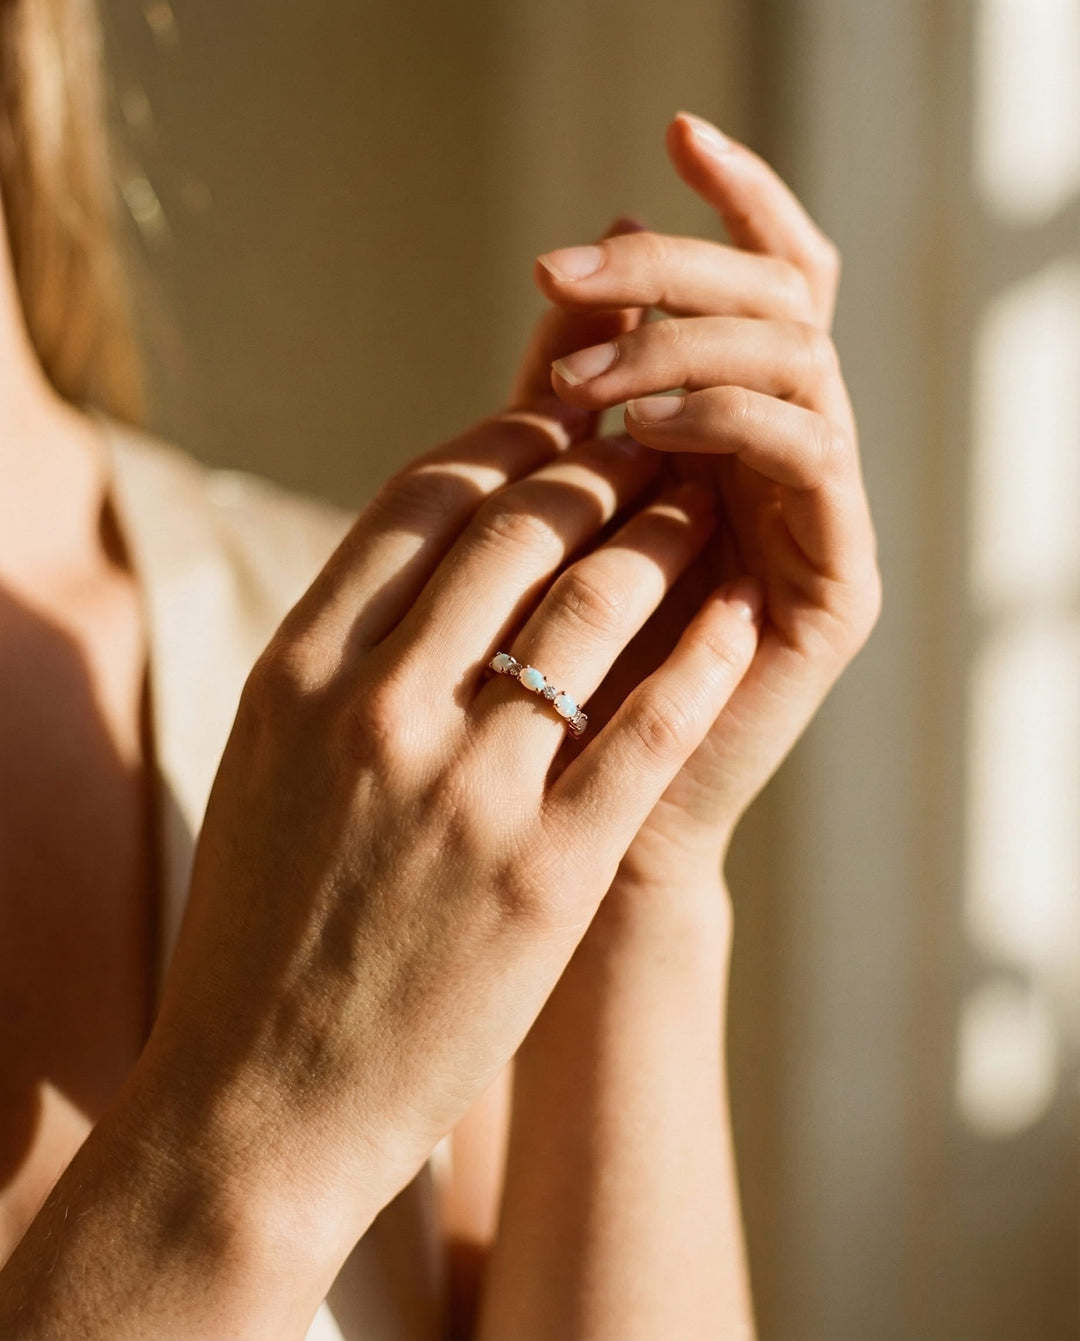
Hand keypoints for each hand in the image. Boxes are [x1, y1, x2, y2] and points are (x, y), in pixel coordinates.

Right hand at [133, 374, 763, 1281]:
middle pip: (519, 529)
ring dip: (663, 533)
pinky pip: (650, 727)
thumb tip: (427, 555)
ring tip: (705, 499)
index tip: (557, 419)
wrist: (259, 1099)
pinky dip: (706, 653)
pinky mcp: (548, 872)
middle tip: (651, 438)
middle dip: (599, 464)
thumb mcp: (266, 759)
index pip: (421, 501)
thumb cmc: (260, 928)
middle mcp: (378, 710)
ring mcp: (468, 792)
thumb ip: (340, 652)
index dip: (505, 437)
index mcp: (298, 672)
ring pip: (594, 606)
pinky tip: (741, 610)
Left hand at [534, 112, 881, 882]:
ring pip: (798, 356)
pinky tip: (629, 430)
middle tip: (562, 269)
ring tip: (574, 378)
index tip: (668, 136)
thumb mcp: (552, 500)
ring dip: (682, 336)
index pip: (767, 283)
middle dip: (672, 264)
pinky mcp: (838, 581)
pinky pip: (806, 448)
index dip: (734, 202)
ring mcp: (822, 514)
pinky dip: (719, 411)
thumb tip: (586, 253)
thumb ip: (572, 392)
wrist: (578, 822)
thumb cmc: (549, 666)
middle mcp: (794, 457)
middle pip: (784, 296)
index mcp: (737, 429)